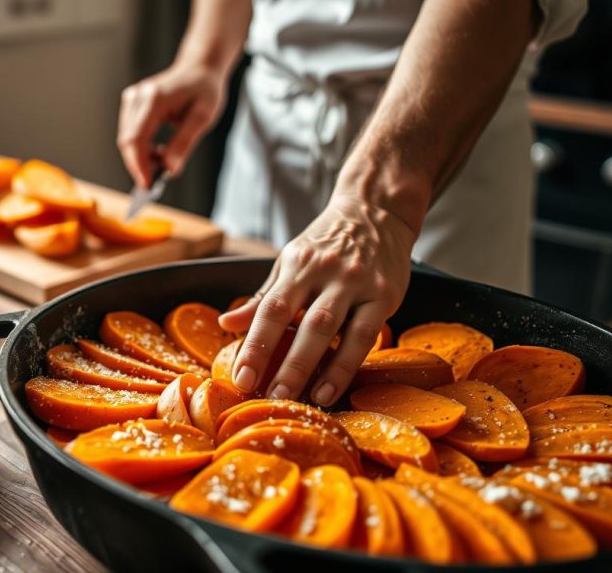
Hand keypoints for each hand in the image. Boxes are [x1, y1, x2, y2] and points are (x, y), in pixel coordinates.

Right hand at [117, 62, 226, 187]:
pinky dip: (141, 148)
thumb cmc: (204, 90)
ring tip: (163, 163)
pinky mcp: (132, 103)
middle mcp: (138, 96)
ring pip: (126, 139)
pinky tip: (158, 153)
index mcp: (155, 99)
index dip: (139, 165)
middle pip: (127, 141)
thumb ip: (184, 143)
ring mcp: (132, 98)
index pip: (136, 138)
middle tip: (155, 183)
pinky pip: (130, 132)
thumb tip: (170, 169)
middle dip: (139, 165)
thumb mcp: (203, 117)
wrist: (199, 68)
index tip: (147, 185)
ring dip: (141, 158)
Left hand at [218, 194, 417, 405]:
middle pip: (304, 323)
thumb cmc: (325, 243)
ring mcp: (358, 283)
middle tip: (270, 397)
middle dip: (286, 364)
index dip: (255, 345)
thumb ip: (262, 297)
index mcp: (297, 264)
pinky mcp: (385, 294)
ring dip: (319, 368)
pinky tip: (333, 387)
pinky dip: (348, 363)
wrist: (376, 211)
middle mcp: (326, 272)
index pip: (271, 308)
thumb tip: (226, 324)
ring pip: (336, 330)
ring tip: (305, 400)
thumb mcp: (289, 262)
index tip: (241, 377)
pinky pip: (367, 334)